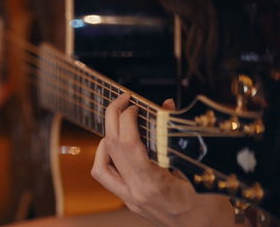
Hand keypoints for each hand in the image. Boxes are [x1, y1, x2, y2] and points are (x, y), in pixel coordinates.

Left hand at [91, 94, 248, 226]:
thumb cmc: (211, 211)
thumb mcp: (204, 172)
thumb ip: (181, 138)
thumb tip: (166, 106)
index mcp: (154, 185)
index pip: (128, 144)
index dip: (127, 118)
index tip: (135, 104)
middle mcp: (136, 192)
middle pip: (112, 148)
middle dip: (113, 117)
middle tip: (123, 100)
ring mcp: (130, 199)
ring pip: (101, 165)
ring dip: (106, 137)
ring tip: (119, 122)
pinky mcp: (130, 201)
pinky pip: (106, 177)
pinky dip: (106, 157)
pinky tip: (117, 146)